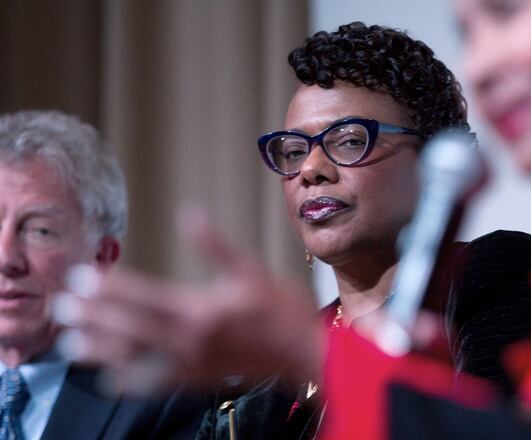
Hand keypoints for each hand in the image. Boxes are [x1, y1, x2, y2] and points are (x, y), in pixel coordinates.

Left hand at [54, 206, 323, 394]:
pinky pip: (157, 383)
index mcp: (201, 308)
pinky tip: (111, 380)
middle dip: (93, 316)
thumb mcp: (252, 269)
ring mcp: (192, 363)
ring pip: (135, 358)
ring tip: (70, 343)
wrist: (304, 353)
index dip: (109, 288)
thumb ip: (215, 244)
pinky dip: (130, 382)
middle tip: (62, 306)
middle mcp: (189, 338)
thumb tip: (190, 213)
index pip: (143, 296)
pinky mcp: (198, 380)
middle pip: (130, 327)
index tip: (81, 278)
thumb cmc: (283, 310)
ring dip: (100, 350)